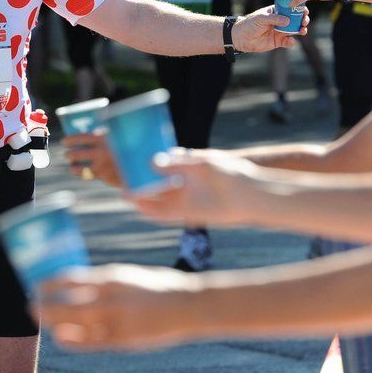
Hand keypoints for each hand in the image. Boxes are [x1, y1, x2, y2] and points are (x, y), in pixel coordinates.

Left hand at [37, 264, 201, 350]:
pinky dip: (71, 340)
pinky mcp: (122, 340)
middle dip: (43, 305)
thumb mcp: (130, 275)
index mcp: (113, 277)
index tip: (36, 284)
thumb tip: (83, 284)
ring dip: (53, 322)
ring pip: (73, 324)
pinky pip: (88, 342)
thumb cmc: (160, 287)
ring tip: (43, 320)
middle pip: (64, 303)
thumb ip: (107, 281)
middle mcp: (110, 298)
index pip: (70, 278)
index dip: (49, 283)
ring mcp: (116, 321)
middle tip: (30, 305)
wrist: (189, 305)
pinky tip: (60, 338)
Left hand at [61, 130, 121, 187]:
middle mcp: (100, 150)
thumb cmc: (125, 146)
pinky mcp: (103, 175)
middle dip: (68, 154)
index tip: (65, 142)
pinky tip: (78, 171)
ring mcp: (101, 164)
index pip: (78, 138)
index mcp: (101, 137)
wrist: (139, 161)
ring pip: (77, 166)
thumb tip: (86, 135)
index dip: (68, 140)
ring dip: (72, 165)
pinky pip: (85, 174)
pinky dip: (80, 172)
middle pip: (75, 153)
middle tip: (67, 154)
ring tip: (71, 164)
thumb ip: (103, 135)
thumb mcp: (115, 135)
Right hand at [131, 148, 258, 225]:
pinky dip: (151, 211)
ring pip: (157, 198)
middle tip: (122, 176)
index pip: (160, 163)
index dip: (145, 161)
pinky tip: (139, 207)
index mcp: (186, 166)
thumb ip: (176, 164)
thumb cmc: (228, 173)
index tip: (130, 158)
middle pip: (155, 181)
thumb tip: (151, 162)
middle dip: (139, 180)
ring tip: (125, 194)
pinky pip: (165, 214)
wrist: (249, 195)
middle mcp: (183, 183)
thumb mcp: (201, 164)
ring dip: (142, 197)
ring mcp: (185, 198)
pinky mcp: (188, 213)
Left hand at [231, 6, 308, 52]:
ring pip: (294, 30)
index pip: (290, 8)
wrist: (242, 38)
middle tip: (305, 21)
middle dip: (303, 20)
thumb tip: (288, 21)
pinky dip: (292, 42)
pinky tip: (291, 41)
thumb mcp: (261, 18)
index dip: (299, 8)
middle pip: (296, 19)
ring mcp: (280, 31)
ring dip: (301, 30)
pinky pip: (288, 42)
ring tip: (302, 31)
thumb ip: (274, 19)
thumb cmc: (250, 24)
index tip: (304, 10)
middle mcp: (281, 21)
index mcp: (277, 11)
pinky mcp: (278, 42)